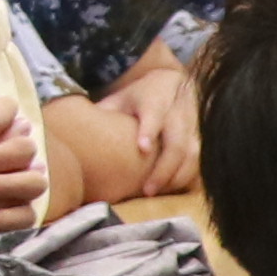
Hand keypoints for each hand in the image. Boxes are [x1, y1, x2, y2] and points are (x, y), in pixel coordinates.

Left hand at [105, 56, 202, 195]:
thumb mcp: (121, 98)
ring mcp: (194, 126)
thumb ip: (104, 114)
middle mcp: (178, 113)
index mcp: (155, 100)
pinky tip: (174, 191)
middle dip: (163, 168)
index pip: (154, 115)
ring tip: (158, 193)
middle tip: (147, 190)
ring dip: (177, 177)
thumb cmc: (141, 96)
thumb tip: (73, 130)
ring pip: (193, 154)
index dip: (149, 131)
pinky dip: (189, 177)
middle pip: (177, 142)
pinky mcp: (203, 138)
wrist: (175, 82)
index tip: (142, 148)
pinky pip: (200, 161)